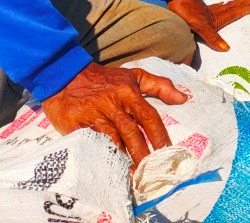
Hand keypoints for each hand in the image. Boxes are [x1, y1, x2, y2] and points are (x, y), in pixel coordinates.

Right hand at [43, 62, 186, 166]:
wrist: (66, 74)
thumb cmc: (105, 79)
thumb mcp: (133, 75)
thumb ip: (159, 85)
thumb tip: (184, 98)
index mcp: (128, 92)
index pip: (148, 115)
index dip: (159, 135)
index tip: (168, 151)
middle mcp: (112, 103)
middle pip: (131, 131)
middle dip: (142, 152)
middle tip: (152, 170)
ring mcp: (93, 114)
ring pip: (112, 139)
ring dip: (123, 158)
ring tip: (134, 175)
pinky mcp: (75, 123)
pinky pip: (90, 142)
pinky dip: (101, 154)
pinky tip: (109, 167)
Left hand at [167, 0, 249, 52]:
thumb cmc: (186, 12)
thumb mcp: (199, 26)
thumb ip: (212, 37)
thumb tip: (227, 48)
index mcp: (216, 18)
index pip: (235, 13)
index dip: (247, 9)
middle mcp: (215, 12)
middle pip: (234, 5)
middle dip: (246, 2)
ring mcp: (208, 10)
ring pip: (227, 5)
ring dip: (238, 2)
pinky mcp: (200, 9)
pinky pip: (217, 6)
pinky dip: (223, 5)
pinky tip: (223, 4)